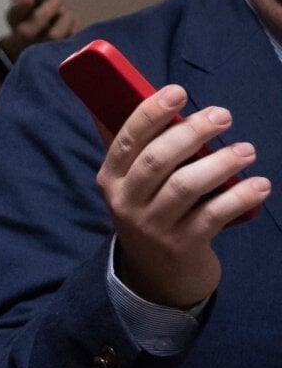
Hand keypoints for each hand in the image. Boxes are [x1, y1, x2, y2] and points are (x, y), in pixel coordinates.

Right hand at [2, 0, 76, 56]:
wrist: (25, 47)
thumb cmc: (27, 14)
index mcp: (13, 19)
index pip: (12, 13)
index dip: (20, 6)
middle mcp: (22, 36)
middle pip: (30, 29)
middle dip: (47, 12)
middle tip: (57, 0)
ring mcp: (38, 49)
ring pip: (52, 37)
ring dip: (64, 21)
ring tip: (66, 14)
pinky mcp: (54, 56)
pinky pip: (69, 45)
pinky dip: (74, 31)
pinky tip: (72, 25)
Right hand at [100, 84, 270, 306]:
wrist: (158, 276)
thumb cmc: (149, 212)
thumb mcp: (130, 183)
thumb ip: (128, 146)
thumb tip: (107, 96)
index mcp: (111, 178)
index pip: (126, 140)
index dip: (150, 113)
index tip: (178, 92)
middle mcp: (127, 202)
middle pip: (157, 161)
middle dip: (191, 133)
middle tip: (223, 116)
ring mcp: (153, 226)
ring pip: (185, 187)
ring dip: (220, 164)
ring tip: (247, 150)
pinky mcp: (182, 246)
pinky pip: (213, 216)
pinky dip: (238, 198)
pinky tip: (259, 185)